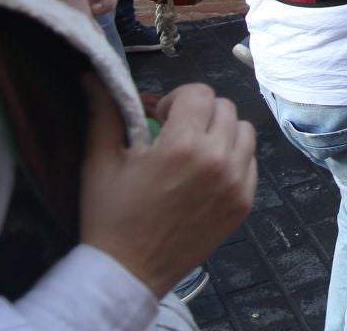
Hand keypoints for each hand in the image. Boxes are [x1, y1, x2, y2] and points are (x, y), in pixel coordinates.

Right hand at [79, 83, 256, 296]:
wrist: (128, 271)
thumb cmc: (110, 216)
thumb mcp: (99, 161)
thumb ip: (104, 112)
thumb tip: (95, 75)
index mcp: (182, 146)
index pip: (199, 93)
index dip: (177, 100)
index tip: (161, 119)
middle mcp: (217, 160)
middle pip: (224, 107)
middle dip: (199, 113)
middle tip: (176, 134)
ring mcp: (236, 183)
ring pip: (244, 131)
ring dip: (221, 133)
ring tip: (195, 152)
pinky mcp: (244, 203)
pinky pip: (251, 162)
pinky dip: (234, 159)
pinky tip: (207, 174)